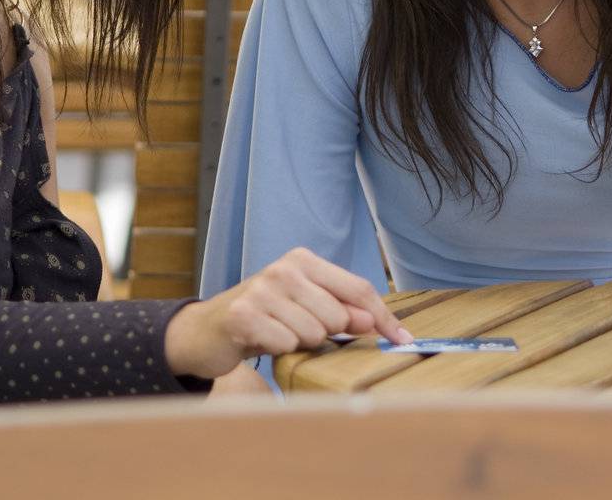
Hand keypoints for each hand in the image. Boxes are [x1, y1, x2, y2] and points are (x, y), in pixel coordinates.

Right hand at [164, 248, 412, 378]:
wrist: (207, 331)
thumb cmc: (265, 318)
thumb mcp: (305, 308)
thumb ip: (341, 311)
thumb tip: (373, 321)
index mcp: (304, 261)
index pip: (358, 288)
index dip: (384, 316)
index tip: (404, 338)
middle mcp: (284, 269)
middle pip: (338, 316)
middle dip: (327, 334)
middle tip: (298, 330)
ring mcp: (262, 289)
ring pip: (314, 332)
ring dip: (300, 343)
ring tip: (279, 334)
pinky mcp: (244, 315)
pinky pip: (286, 344)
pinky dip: (279, 351)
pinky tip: (262, 341)